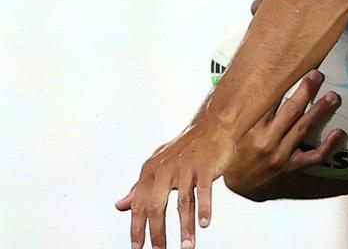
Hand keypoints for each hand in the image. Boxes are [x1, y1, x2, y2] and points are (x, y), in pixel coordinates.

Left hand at [114, 119, 235, 248]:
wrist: (213, 125)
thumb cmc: (185, 149)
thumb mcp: (158, 166)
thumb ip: (140, 187)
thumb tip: (120, 206)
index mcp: (151, 171)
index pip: (139, 204)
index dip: (137, 227)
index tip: (137, 248)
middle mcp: (165, 169)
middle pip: (156, 206)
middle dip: (157, 232)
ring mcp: (186, 168)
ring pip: (183, 202)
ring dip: (185, 227)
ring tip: (186, 246)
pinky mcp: (205, 166)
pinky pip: (204, 191)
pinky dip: (204, 208)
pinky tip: (205, 224)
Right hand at [223, 70, 341, 199]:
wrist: (238, 186)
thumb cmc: (237, 153)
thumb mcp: (236, 130)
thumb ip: (250, 110)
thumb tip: (258, 82)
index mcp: (252, 129)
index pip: (270, 101)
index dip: (284, 83)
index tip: (295, 68)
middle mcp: (266, 141)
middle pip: (291, 110)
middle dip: (306, 90)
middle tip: (317, 75)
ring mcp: (280, 155)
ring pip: (304, 128)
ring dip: (320, 110)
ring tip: (332, 96)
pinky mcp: (291, 167)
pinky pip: (314, 156)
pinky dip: (328, 145)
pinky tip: (339, 132)